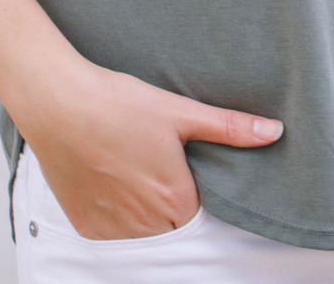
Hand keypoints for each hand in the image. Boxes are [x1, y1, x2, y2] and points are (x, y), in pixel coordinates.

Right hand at [24, 59, 282, 239]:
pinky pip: (112, 231)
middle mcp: (147, 223)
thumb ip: (229, 127)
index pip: (200, 209)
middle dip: (170, 198)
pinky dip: (115, 211)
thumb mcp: (179, 111)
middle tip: (154, 159)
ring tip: (130, 164)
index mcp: (175, 198)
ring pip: (143, 230)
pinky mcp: (86, 227)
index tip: (180, 162)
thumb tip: (275, 132)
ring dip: (143, 209)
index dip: (193, 184)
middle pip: (172, 223)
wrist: (59, 103)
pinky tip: (109, 176)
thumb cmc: (119, 103)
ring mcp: (113, 229)